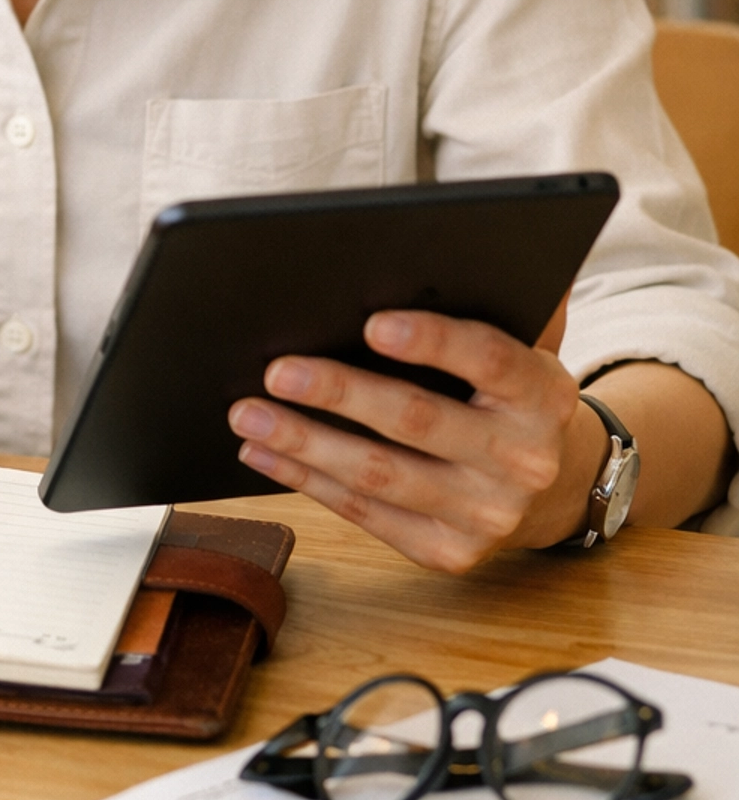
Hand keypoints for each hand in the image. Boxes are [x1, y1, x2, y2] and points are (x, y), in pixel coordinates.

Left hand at [227, 310, 603, 574]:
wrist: (552, 486)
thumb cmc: (509, 394)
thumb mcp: (523, 345)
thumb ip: (489, 301)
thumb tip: (435, 248)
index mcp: (544, 392)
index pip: (490, 360)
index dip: (432, 341)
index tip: (373, 322)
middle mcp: (523, 458)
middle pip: (418, 420)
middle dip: (339, 392)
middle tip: (275, 369)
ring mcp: (487, 514)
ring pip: (381, 475)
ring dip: (304, 442)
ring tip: (247, 412)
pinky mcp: (449, 551)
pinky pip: (366, 515)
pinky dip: (307, 482)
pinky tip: (265, 452)